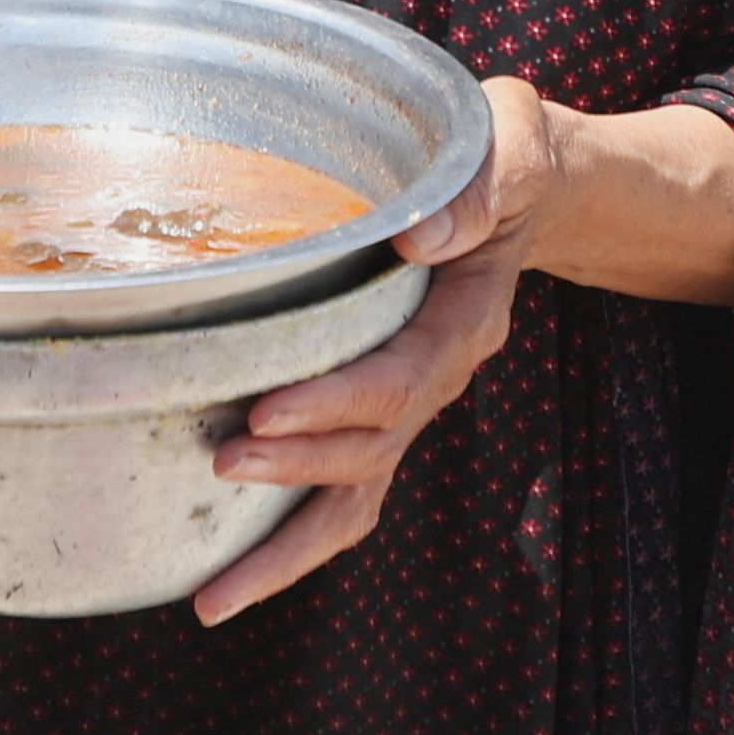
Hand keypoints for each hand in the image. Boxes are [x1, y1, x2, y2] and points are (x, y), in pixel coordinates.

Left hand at [190, 72, 733, 623]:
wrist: (522, 188)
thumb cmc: (502, 155)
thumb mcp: (510, 144)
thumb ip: (479, 186)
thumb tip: (423, 237)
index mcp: (464, 321)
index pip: (403, 377)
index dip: (338, 401)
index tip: (267, 409)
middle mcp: (438, 377)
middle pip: (373, 450)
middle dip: (299, 470)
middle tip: (222, 467)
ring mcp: (406, 405)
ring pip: (354, 498)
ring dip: (285, 546)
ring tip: (211, 589)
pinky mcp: (376, 414)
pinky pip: (339, 496)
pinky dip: (288, 544)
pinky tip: (221, 582)